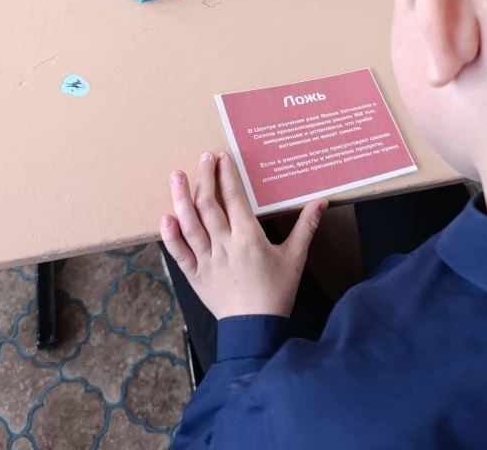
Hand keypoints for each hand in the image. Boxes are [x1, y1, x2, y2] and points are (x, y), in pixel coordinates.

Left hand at [160, 151, 326, 318]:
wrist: (256, 329)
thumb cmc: (277, 292)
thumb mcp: (295, 258)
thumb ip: (306, 227)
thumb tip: (321, 201)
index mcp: (248, 238)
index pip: (234, 199)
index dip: (226, 176)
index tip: (222, 158)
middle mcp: (224, 245)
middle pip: (209, 206)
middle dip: (205, 178)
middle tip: (203, 158)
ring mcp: (206, 260)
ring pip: (189, 224)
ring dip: (181, 198)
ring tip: (177, 176)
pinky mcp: (194, 275)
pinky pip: (178, 253)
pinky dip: (170, 235)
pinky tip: (165, 217)